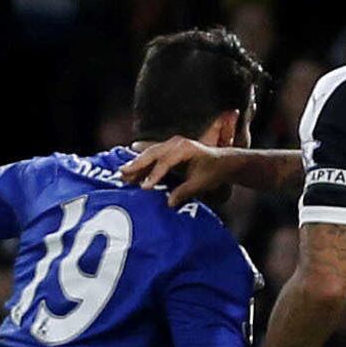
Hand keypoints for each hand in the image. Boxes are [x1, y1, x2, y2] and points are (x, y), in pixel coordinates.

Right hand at [118, 136, 243, 207]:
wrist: (223, 162)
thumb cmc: (213, 171)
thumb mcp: (201, 183)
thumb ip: (184, 192)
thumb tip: (169, 203)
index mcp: (185, 149)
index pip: (166, 161)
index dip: (154, 174)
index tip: (145, 187)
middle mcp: (176, 144)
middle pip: (153, 154)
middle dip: (137, 164)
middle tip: (123, 174)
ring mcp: (171, 145)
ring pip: (150, 154)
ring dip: (137, 163)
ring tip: (123, 173)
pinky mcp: (168, 150)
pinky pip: (152, 156)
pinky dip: (142, 163)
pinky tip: (131, 170)